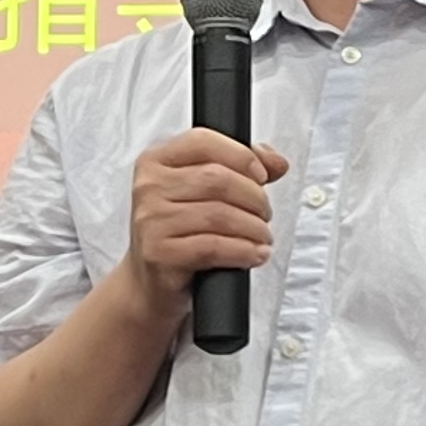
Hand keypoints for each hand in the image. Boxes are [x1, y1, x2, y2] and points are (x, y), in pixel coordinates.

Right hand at [123, 128, 285, 326]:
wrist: (150, 284)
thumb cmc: (179, 234)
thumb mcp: (202, 193)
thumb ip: (239, 168)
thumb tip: (276, 162)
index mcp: (156, 162)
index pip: (203, 141)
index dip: (241, 156)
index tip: (261, 175)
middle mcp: (149, 187)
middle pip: (217, 179)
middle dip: (254, 198)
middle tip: (264, 214)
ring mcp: (151, 221)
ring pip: (220, 215)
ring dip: (254, 228)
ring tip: (262, 237)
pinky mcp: (160, 253)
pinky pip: (214, 247)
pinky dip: (244, 251)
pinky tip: (254, 254)